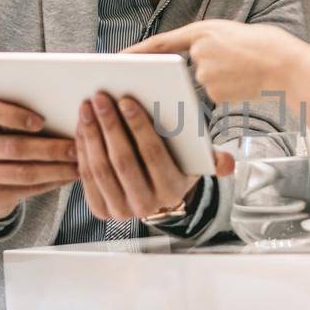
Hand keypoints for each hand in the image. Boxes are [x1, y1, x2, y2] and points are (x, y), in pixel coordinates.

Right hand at [0, 98, 78, 220]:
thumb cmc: (5, 138)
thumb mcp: (5, 124)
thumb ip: (25, 114)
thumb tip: (70, 112)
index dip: (14, 116)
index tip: (41, 121)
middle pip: (14, 147)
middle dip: (50, 148)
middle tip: (76, 148)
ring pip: (24, 172)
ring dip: (56, 169)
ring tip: (78, 164)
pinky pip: (27, 189)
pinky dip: (52, 183)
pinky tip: (69, 177)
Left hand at [76, 91, 234, 220]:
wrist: (157, 197)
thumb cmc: (176, 168)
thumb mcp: (197, 164)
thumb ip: (213, 160)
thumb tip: (228, 163)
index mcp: (172, 190)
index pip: (153, 155)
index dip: (138, 127)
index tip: (127, 101)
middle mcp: (146, 205)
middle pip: (122, 161)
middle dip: (110, 126)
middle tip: (101, 98)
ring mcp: (120, 210)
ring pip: (100, 168)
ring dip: (91, 135)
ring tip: (87, 107)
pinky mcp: (100, 210)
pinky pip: (86, 177)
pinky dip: (82, 149)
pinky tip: (82, 126)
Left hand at [128, 20, 309, 104]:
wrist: (285, 63)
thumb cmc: (263, 46)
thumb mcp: (230, 35)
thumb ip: (209, 45)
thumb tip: (196, 64)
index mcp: (203, 30)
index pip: (160, 42)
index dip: (137, 50)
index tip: (118, 58)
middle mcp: (199, 50)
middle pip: (190, 66)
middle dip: (205, 68)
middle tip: (229, 64)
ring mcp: (206, 72)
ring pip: (204, 82)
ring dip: (222, 79)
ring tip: (245, 69)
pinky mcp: (215, 92)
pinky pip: (215, 95)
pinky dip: (228, 90)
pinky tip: (245, 82)